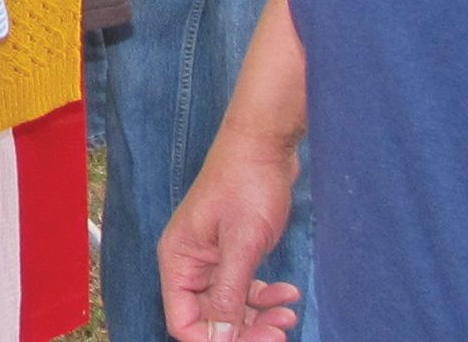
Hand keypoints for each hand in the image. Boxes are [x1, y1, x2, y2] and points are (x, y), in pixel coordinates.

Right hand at [158, 129, 304, 341]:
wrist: (265, 144)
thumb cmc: (247, 182)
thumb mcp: (242, 243)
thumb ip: (228, 293)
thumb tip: (221, 336)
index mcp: (179, 260)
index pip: (183, 320)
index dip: (214, 339)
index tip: (253, 340)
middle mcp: (190, 263)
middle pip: (209, 318)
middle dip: (244, 330)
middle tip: (280, 333)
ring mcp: (212, 258)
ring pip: (230, 306)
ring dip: (259, 316)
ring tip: (288, 314)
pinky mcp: (233, 252)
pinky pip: (244, 288)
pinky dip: (266, 296)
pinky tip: (289, 293)